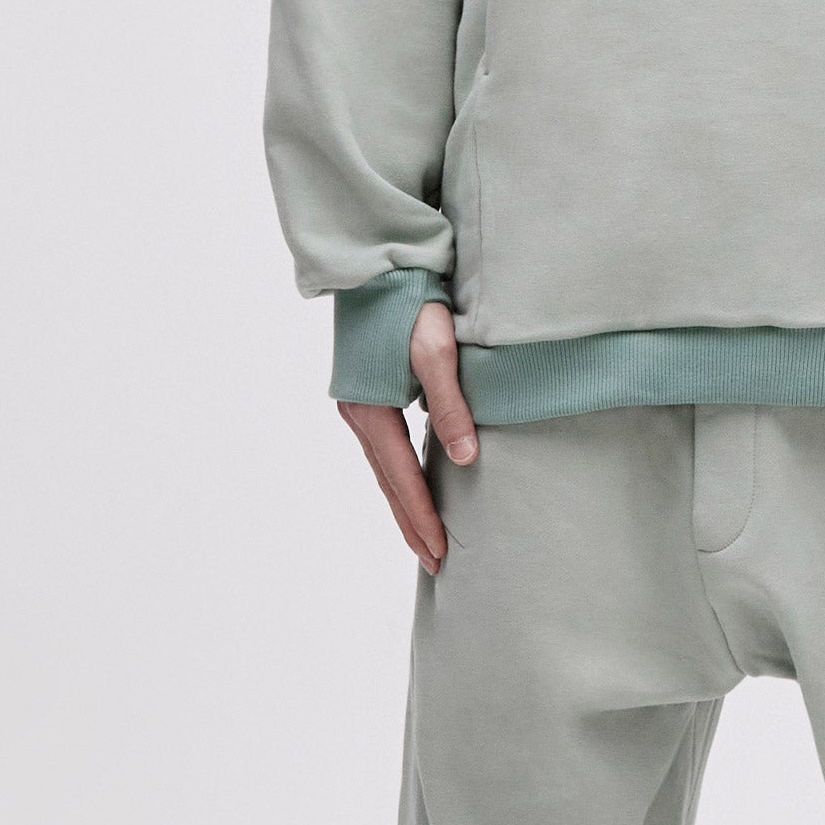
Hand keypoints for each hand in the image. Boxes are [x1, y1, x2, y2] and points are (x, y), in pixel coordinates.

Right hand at [334, 300, 477, 574]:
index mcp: (371, 408)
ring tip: (425, 537)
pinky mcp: (368, 391)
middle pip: (388, 482)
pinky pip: (385, 447)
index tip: (440, 553)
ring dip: (404, 503)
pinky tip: (416, 485)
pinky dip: (400, 474)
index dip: (422, 518)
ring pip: (384, 467)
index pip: (401, 478)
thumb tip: (466, 459)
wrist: (378, 260)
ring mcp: (359, 403)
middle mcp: (358, 411)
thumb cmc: (410, 298)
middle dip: (411, 524)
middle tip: (435, 563)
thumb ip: (450, 404)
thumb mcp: (436, 348)